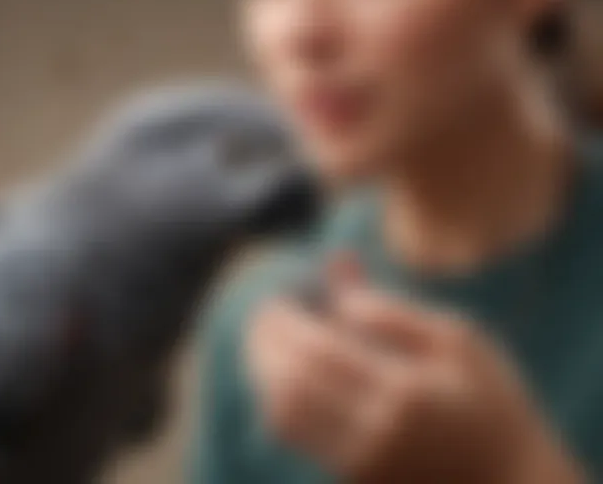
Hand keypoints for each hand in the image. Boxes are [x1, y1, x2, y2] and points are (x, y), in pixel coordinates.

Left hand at [245, 256, 585, 483]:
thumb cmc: (490, 400)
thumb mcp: (458, 340)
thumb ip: (394, 313)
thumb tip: (338, 288)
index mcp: (404, 393)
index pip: (320, 350)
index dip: (287, 321)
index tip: (275, 296)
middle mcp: (375, 434)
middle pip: (292, 383)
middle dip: (266, 342)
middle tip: (262, 313)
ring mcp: (362, 464)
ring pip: (285, 415)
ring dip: (263, 370)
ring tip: (264, 338)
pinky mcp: (355, 479)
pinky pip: (298, 437)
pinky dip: (278, 398)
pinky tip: (281, 372)